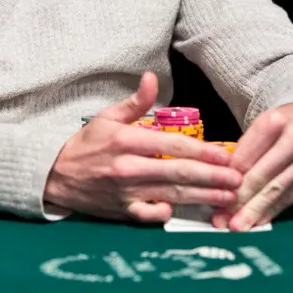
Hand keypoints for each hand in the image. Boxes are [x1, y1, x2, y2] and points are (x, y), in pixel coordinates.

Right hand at [43, 71, 241, 221]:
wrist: (55, 175)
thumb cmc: (86, 144)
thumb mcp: (106, 117)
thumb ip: (135, 101)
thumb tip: (152, 77)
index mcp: (126, 141)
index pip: (171, 146)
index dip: (201, 152)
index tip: (224, 155)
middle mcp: (128, 168)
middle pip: (178, 173)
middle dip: (211, 177)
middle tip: (237, 179)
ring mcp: (126, 192)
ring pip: (171, 194)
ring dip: (202, 196)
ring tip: (227, 196)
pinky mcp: (122, 211)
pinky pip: (149, 215)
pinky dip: (166, 213)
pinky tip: (186, 210)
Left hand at [213, 103, 292, 230]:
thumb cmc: (280, 125)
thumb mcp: (260, 125)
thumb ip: (243, 150)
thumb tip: (222, 182)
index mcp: (275, 122)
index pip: (246, 157)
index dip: (228, 180)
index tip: (213, 196)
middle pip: (262, 177)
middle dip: (239, 201)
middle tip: (221, 219)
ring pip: (277, 191)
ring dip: (254, 212)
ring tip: (236, 226)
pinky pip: (291, 198)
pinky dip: (272, 211)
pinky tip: (257, 221)